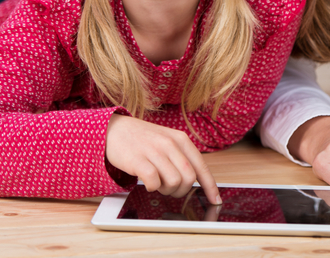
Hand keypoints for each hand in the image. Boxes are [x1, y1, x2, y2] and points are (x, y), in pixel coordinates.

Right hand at [105, 114, 220, 203]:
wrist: (114, 129)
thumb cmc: (142, 139)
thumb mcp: (167, 140)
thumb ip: (181, 156)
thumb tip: (195, 180)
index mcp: (181, 139)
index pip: (201, 166)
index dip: (210, 186)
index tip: (215, 200)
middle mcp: (170, 144)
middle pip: (189, 178)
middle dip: (182, 190)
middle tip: (171, 189)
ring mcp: (154, 151)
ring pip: (173, 182)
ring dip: (166, 189)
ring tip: (157, 182)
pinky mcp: (138, 160)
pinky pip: (153, 182)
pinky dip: (152, 188)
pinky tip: (147, 182)